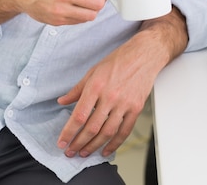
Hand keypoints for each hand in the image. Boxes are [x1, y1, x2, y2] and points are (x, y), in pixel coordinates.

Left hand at [56, 7, 188, 157]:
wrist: (144, 54)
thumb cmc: (119, 60)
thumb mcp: (94, 71)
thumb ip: (77, 89)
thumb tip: (63, 101)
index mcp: (96, 86)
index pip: (79, 115)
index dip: (69, 132)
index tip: (62, 142)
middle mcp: (110, 96)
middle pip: (92, 128)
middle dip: (78, 143)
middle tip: (70, 152)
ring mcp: (125, 103)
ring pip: (107, 133)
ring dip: (94, 146)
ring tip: (84, 152)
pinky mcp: (136, 108)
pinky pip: (124, 131)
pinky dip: (115, 144)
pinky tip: (106, 150)